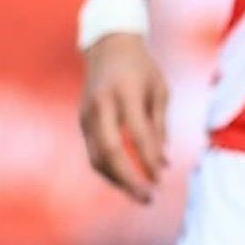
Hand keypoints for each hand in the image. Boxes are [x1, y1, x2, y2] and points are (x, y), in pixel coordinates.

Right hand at [79, 32, 168, 203]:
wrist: (108, 46)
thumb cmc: (142, 68)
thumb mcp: (159, 89)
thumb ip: (159, 124)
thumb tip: (162, 162)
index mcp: (124, 94)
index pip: (137, 135)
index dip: (148, 159)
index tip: (162, 179)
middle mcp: (101, 107)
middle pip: (110, 152)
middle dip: (128, 180)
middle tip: (149, 198)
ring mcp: (87, 115)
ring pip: (97, 158)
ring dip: (117, 180)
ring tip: (140, 193)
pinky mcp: (82, 122)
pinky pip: (94, 152)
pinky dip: (109, 169)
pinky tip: (127, 179)